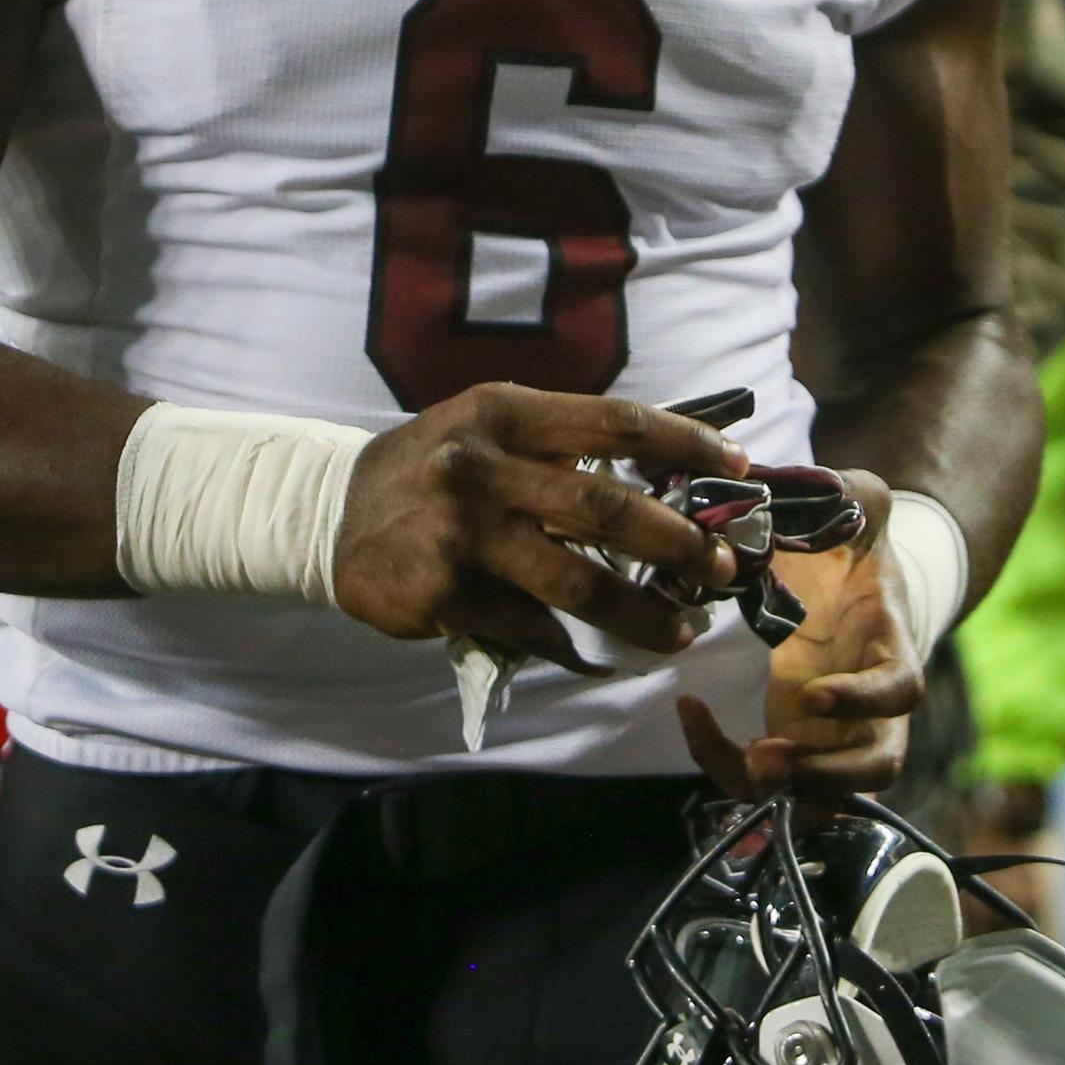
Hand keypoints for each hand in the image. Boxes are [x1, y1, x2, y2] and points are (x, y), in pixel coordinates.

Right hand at [333, 385, 741, 672]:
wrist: (330, 513)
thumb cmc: (433, 465)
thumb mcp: (487, 428)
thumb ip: (561, 446)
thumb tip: (667, 480)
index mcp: (504, 413)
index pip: (613, 422)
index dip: (682, 444)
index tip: (734, 466)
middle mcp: (481, 468)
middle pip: (603, 509)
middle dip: (675, 542)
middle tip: (717, 567)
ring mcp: (462, 535)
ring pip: (577, 583)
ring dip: (641, 613)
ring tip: (681, 629)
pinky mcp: (447, 596)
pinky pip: (531, 628)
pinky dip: (572, 643)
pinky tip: (596, 650)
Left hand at [678, 468, 923, 797]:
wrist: (847, 583)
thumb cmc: (854, 548)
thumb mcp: (860, 509)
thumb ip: (853, 493)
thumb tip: (824, 484)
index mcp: (891, 646)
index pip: (901, 690)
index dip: (864, 701)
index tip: (814, 695)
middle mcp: (872, 705)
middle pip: (877, 768)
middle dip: (826, 776)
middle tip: (768, 760)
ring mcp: (833, 734)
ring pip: (821, 794)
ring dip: (777, 789)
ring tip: (735, 758)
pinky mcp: (791, 741)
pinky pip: (762, 777)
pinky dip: (723, 760)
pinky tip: (689, 712)